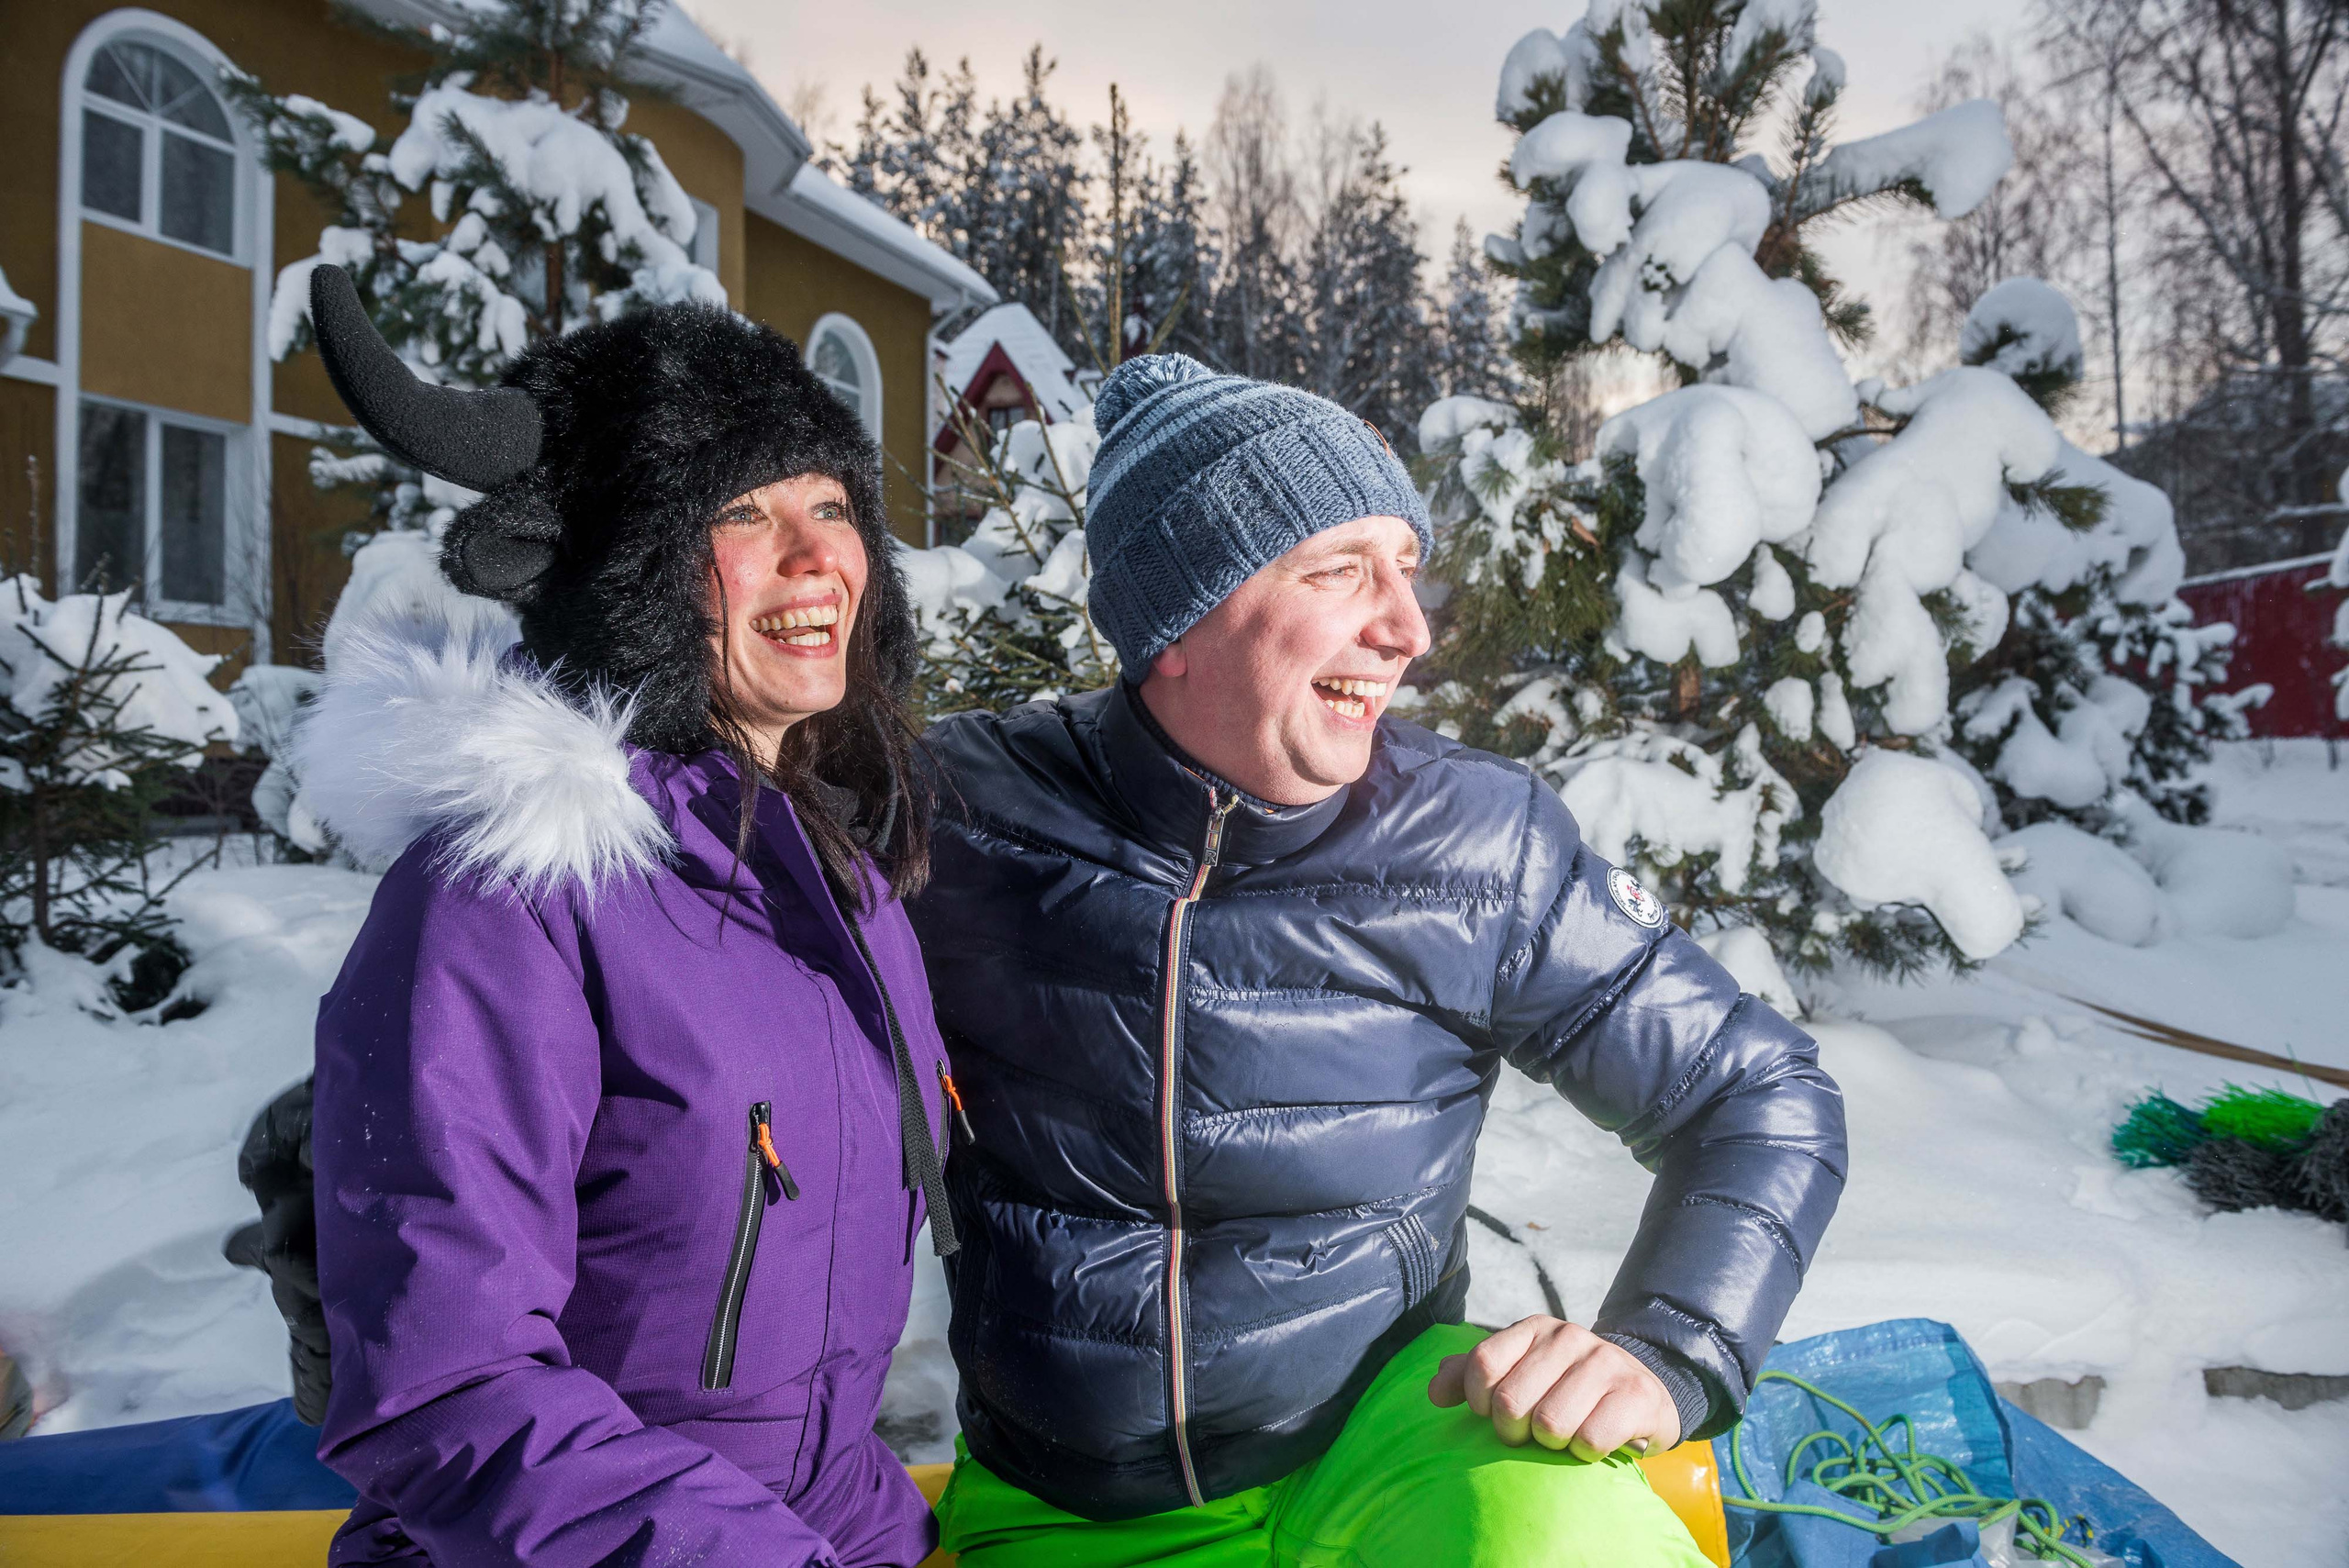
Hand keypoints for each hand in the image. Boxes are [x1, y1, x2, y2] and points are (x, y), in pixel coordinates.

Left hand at [1427, 1316, 1680, 1460]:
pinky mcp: (1636, 1395)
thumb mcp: (1519, 1374)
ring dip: (1553, 1444)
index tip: (1491, 1415)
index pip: (1482, 1364)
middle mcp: (1569, 1337)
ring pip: (1550, 1424)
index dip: (1478, 1401)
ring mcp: (1606, 1363)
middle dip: (1515, 1431)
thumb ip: (1472, 1376)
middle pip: (1512, 1401)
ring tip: (1566, 1436)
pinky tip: (1593, 1442)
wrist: (1642, 1394)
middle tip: (1533, 1433)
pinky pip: (1590, 1440)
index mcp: (1534, 1329)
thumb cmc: (1566, 1390)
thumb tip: (1434, 1391)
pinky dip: (1585, 1453)